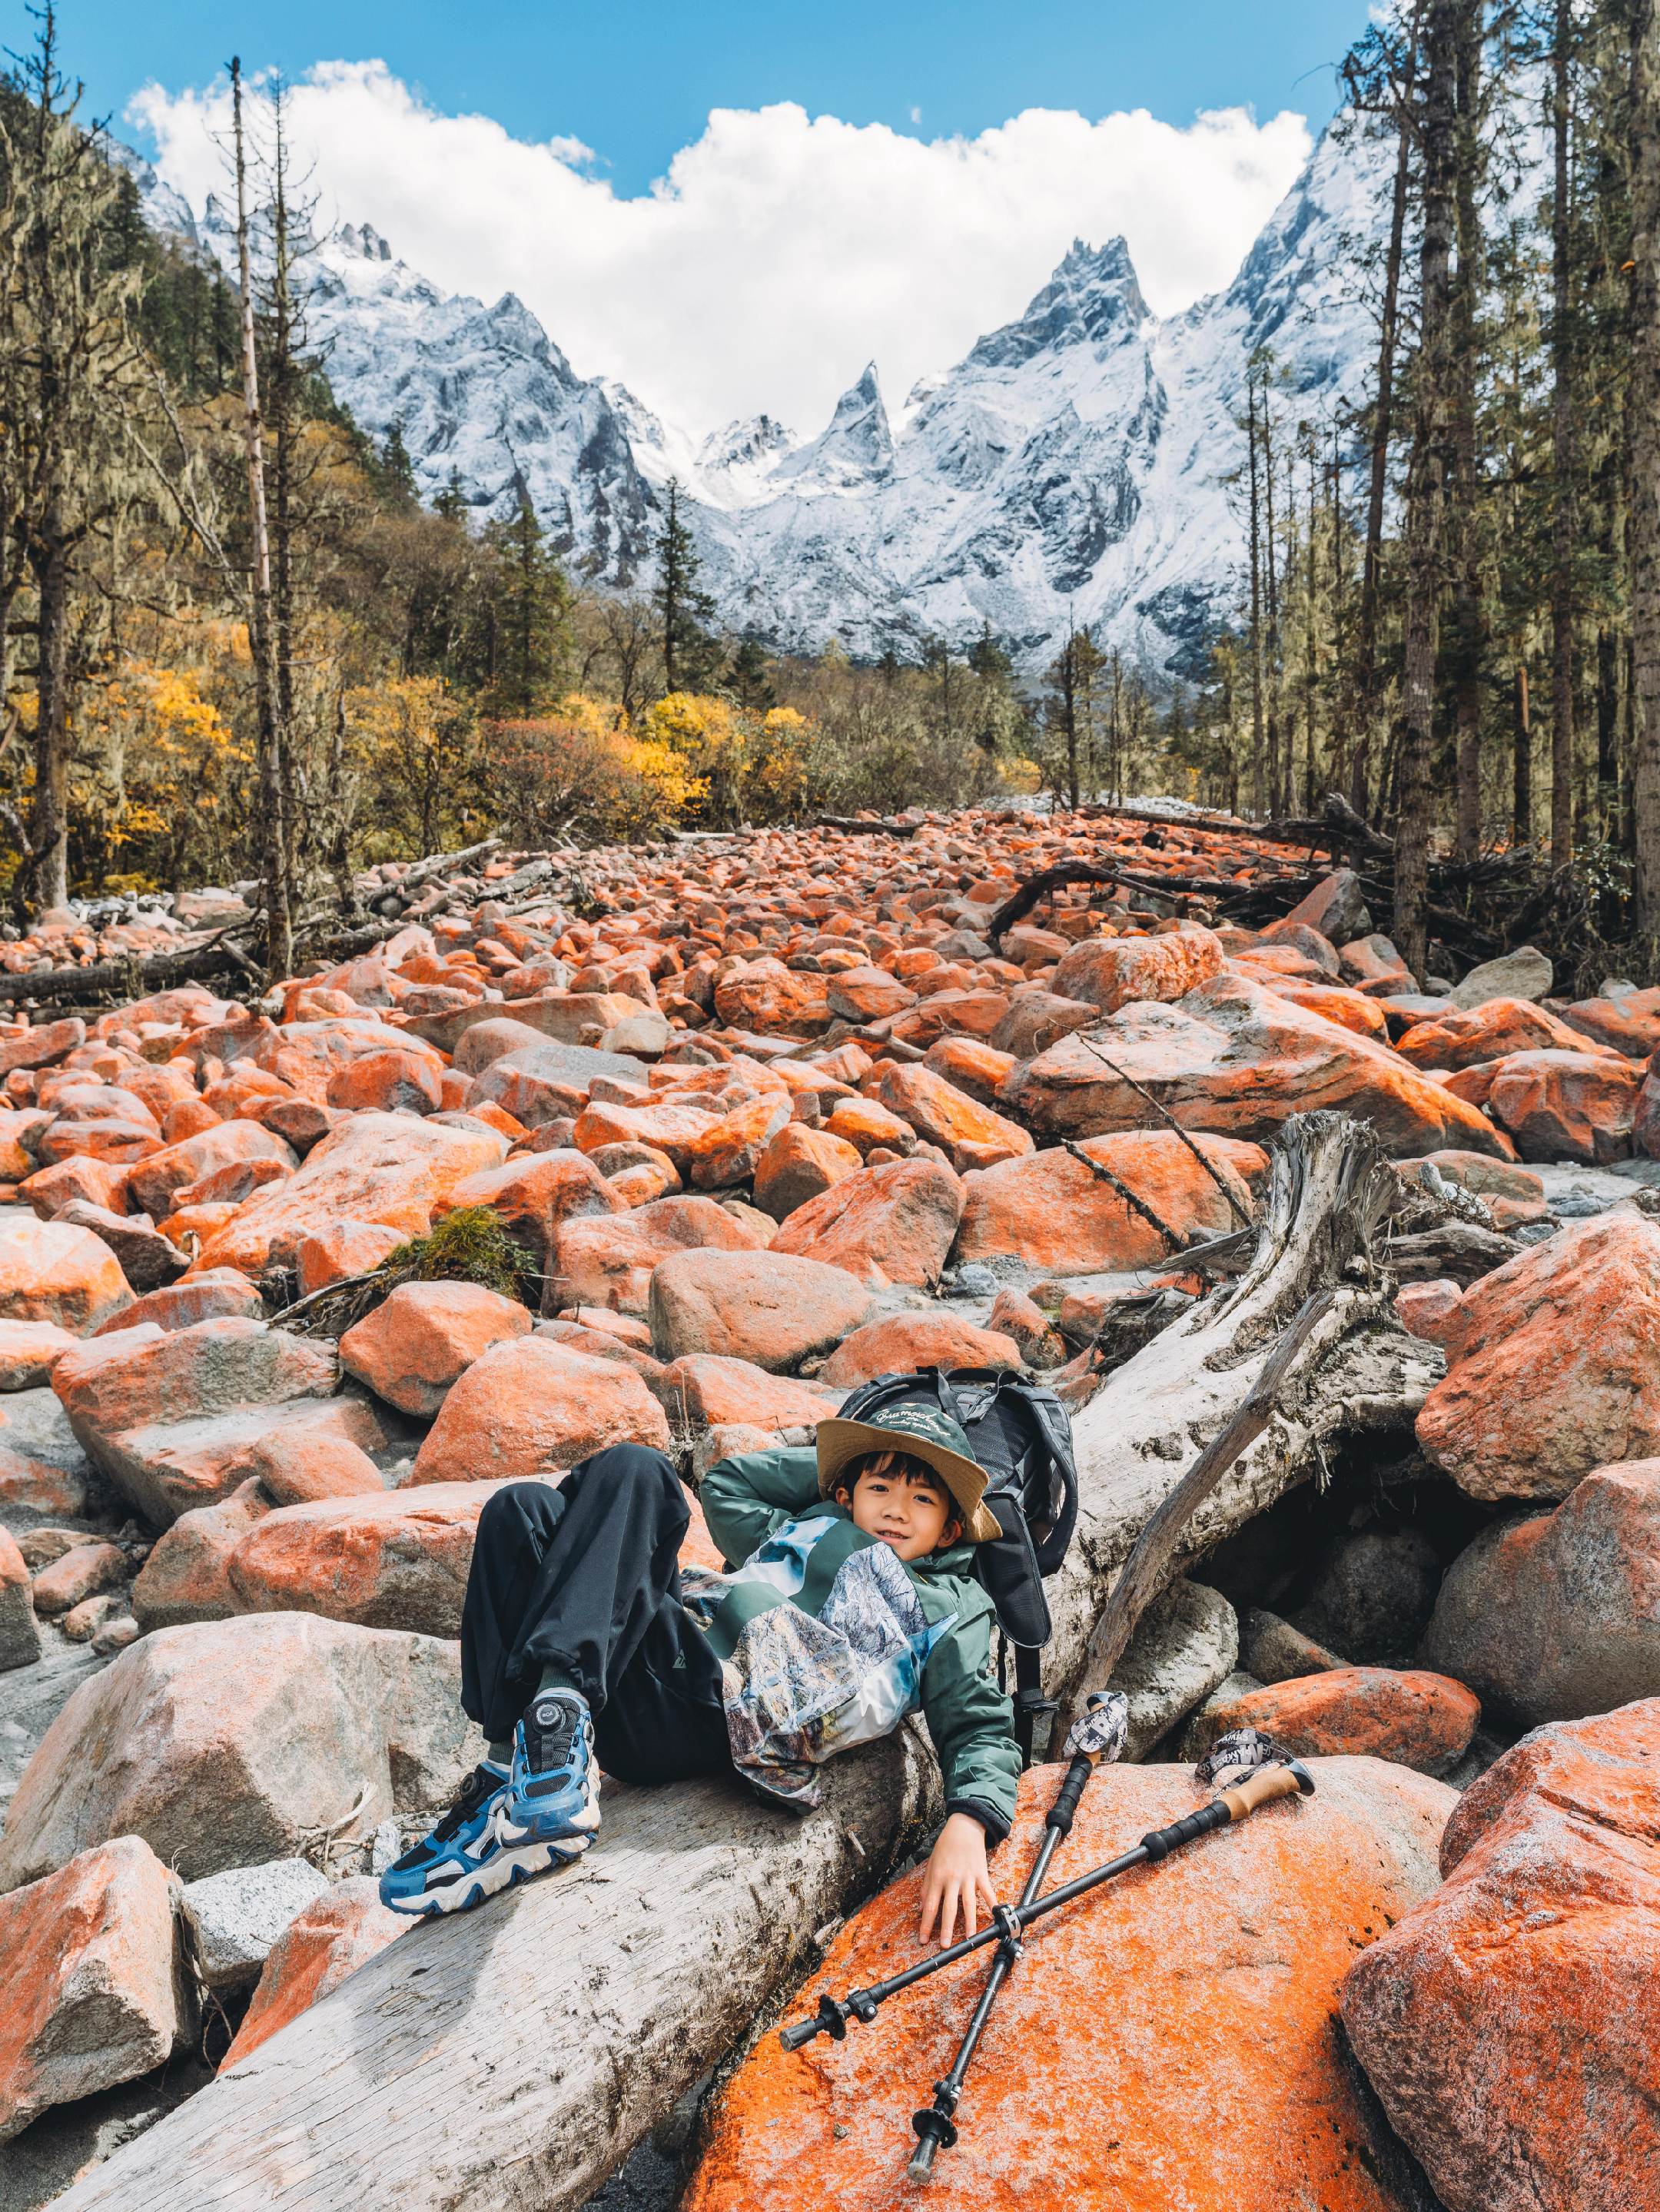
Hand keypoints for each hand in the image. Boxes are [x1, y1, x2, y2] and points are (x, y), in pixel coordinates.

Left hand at [918, 1813, 994, 1949]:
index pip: (930, 1905)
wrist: (964, 1827)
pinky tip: (995, 1916)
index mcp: (937, 1877)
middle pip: (949, 1908)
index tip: (923, 1939)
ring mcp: (968, 1877)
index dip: (926, 1924)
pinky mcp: (981, 1873)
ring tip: (969, 1939)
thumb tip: (921, 1907)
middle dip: (946, 1929)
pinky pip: (987, 1892)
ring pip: (968, 1904)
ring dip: (970, 1923)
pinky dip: (992, 1904)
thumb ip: (926, 1886)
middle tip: (945, 1946)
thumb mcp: (930, 1864)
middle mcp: (951, 1879)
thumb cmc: (945, 1845)